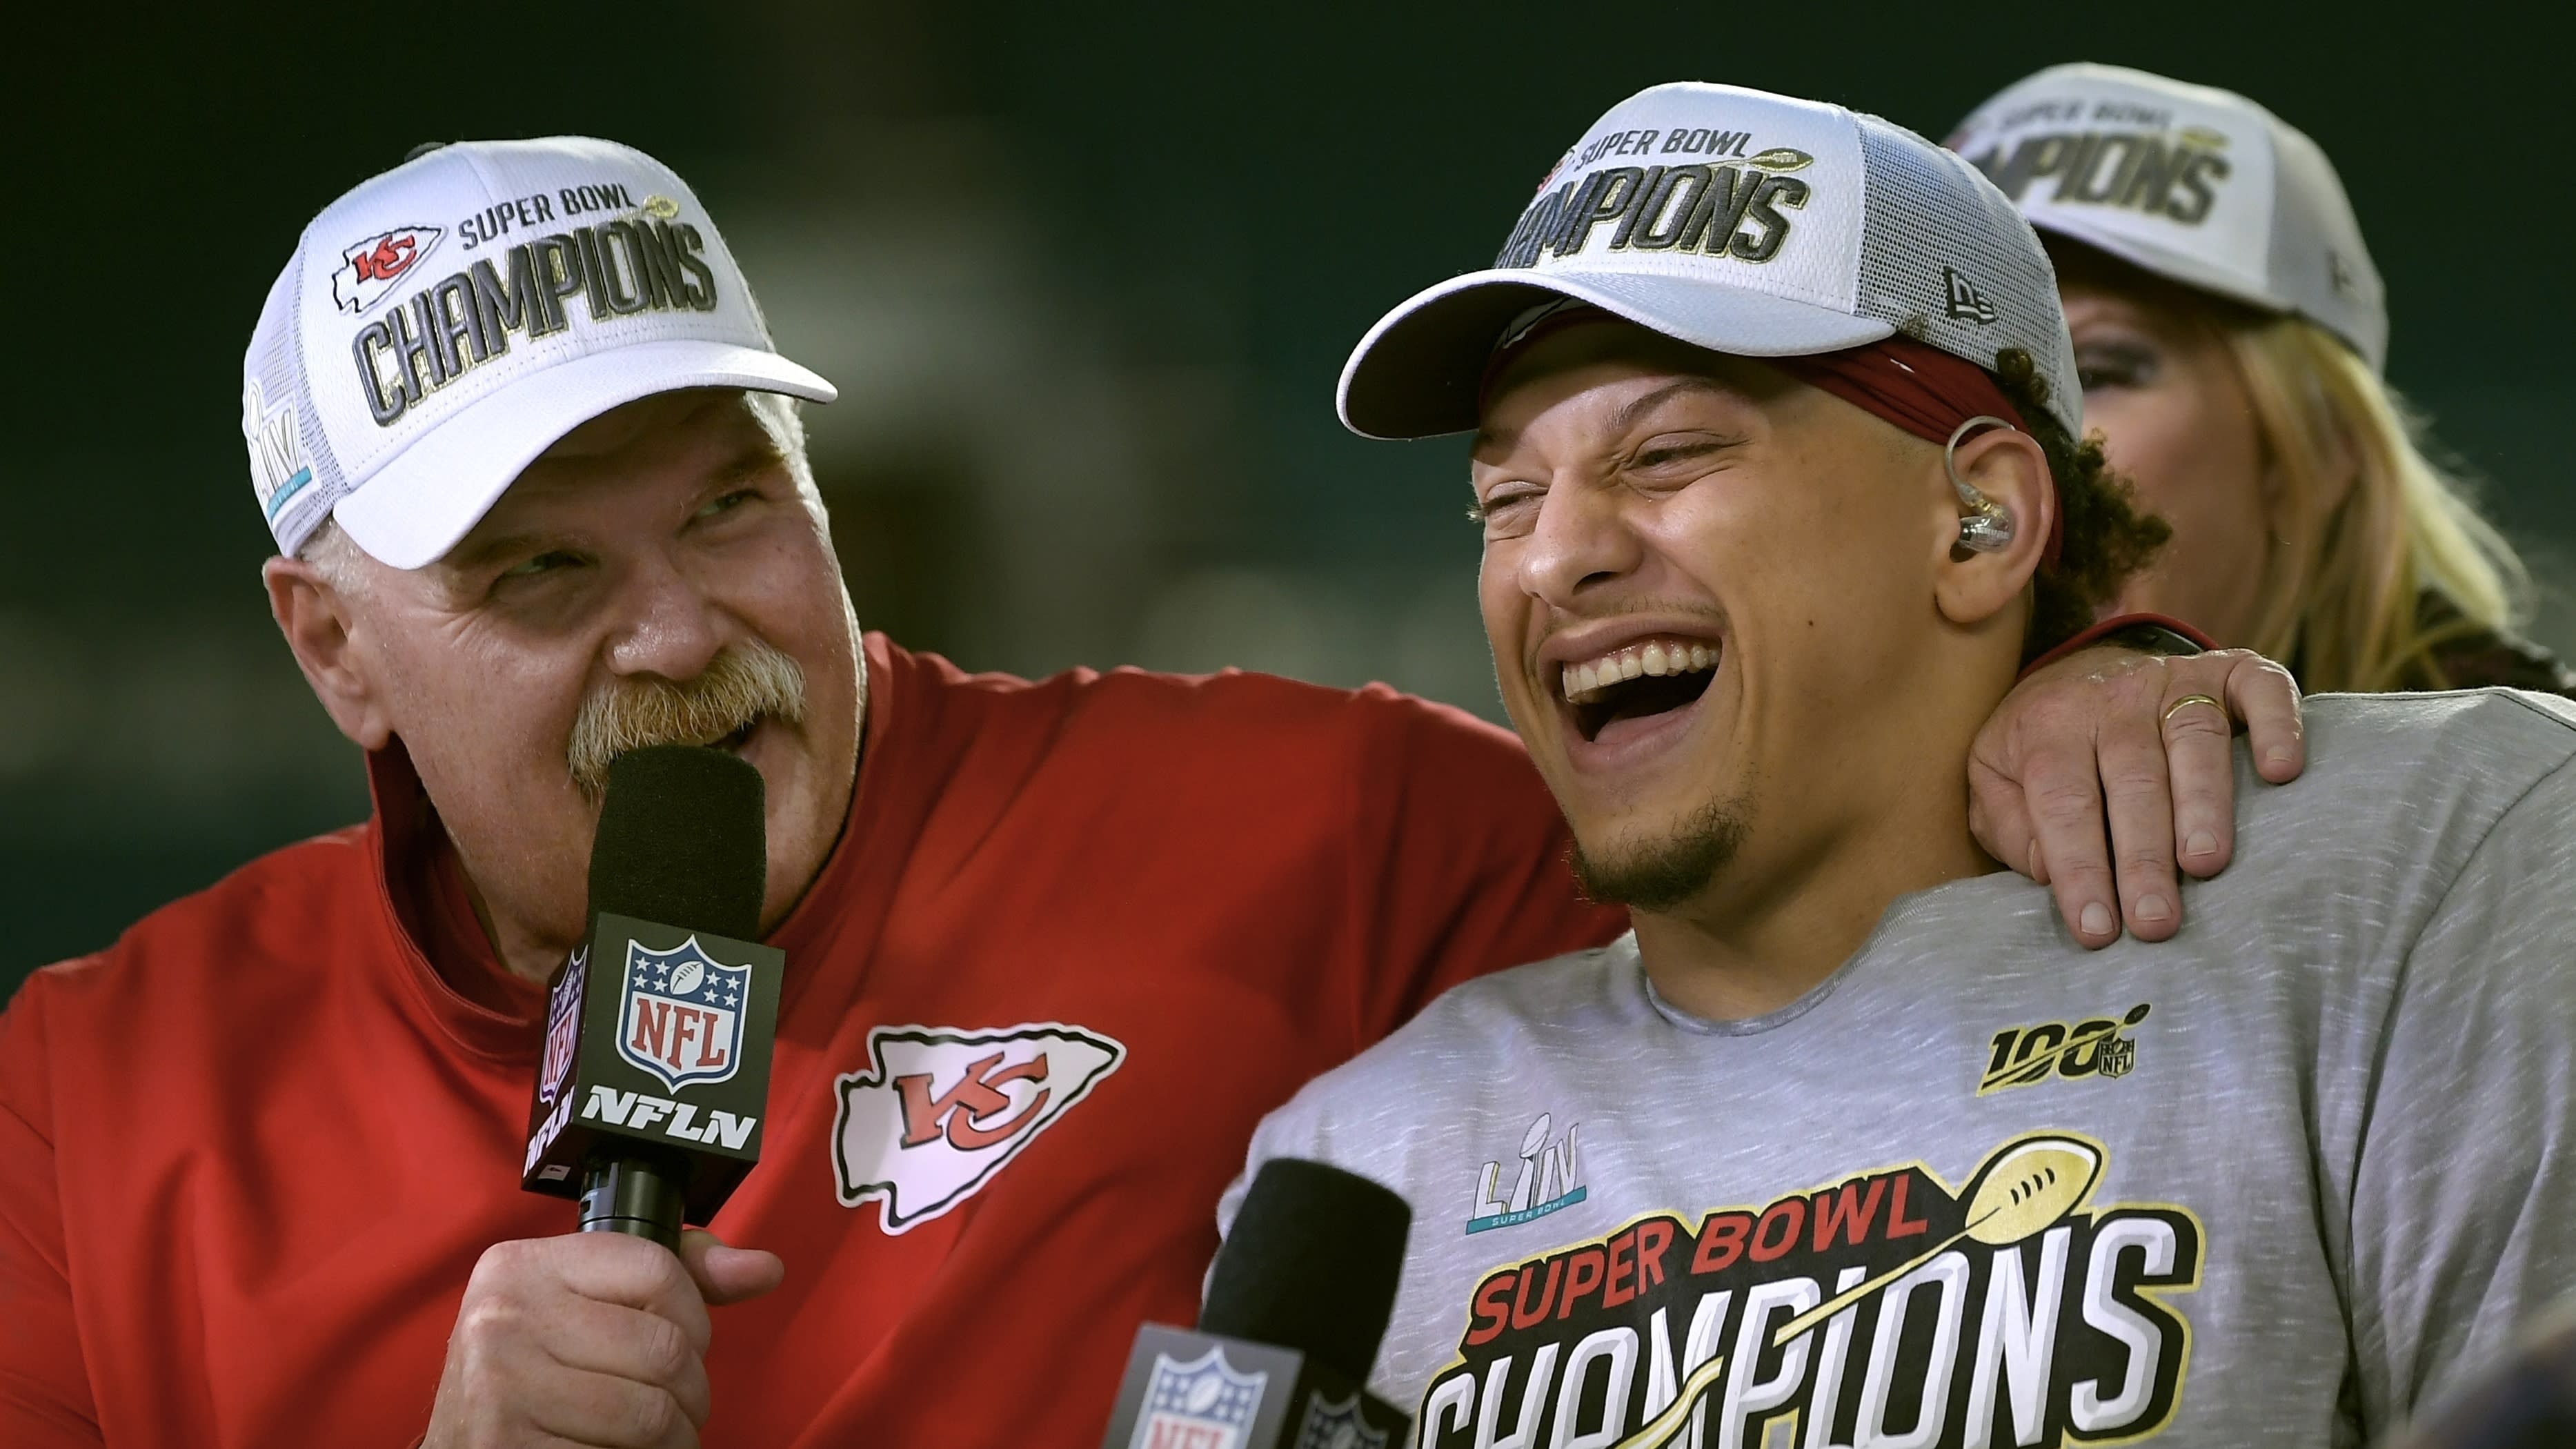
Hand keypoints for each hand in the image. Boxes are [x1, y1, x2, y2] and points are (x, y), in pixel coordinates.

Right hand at [422, 1229, 784, 1447]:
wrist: (458, 1446)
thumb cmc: (536, 1372)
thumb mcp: (588, 1306)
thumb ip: (675, 1280)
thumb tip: (765, 1269)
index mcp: (523, 1267)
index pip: (658, 1269)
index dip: (696, 1315)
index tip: (687, 1342)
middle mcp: (502, 1318)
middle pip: (663, 1348)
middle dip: (691, 1389)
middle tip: (677, 1406)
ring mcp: (498, 1388)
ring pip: (650, 1414)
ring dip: (675, 1438)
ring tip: (658, 1437)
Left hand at [1969, 646, 2302, 947]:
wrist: (2078, 669)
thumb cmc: (2036, 747)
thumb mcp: (1993, 779)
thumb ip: (2008, 826)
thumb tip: (2047, 872)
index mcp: (2048, 726)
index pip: (2063, 801)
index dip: (2079, 867)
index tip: (2097, 929)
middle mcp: (2113, 699)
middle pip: (2133, 778)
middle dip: (2144, 855)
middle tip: (2156, 920)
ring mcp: (2172, 681)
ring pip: (2194, 740)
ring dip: (2204, 804)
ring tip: (2207, 865)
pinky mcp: (2226, 671)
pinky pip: (2258, 689)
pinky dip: (2276, 725)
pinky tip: (2283, 772)